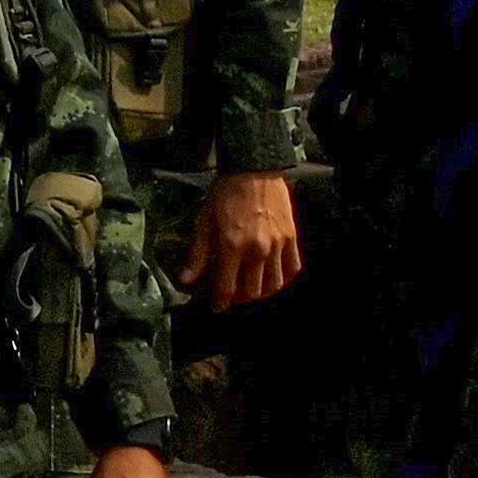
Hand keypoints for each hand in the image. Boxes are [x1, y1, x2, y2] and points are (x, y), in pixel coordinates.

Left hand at [183, 169, 303, 309]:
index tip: (217, 307)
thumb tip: (186, 280)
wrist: (253, 170)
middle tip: (232, 296)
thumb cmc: (225, 194)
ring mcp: (278, 245)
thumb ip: (198, 254)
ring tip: (251, 290)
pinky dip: (283, 279)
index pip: (228, 287)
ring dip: (262, 293)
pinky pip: (292, 268)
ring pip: (274, 284)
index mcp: (233, 246)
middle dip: (241, 299)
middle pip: (253, 291)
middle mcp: (258, 250)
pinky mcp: (291, 238)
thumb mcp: (204, 222)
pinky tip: (273, 278)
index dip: (221, 302)